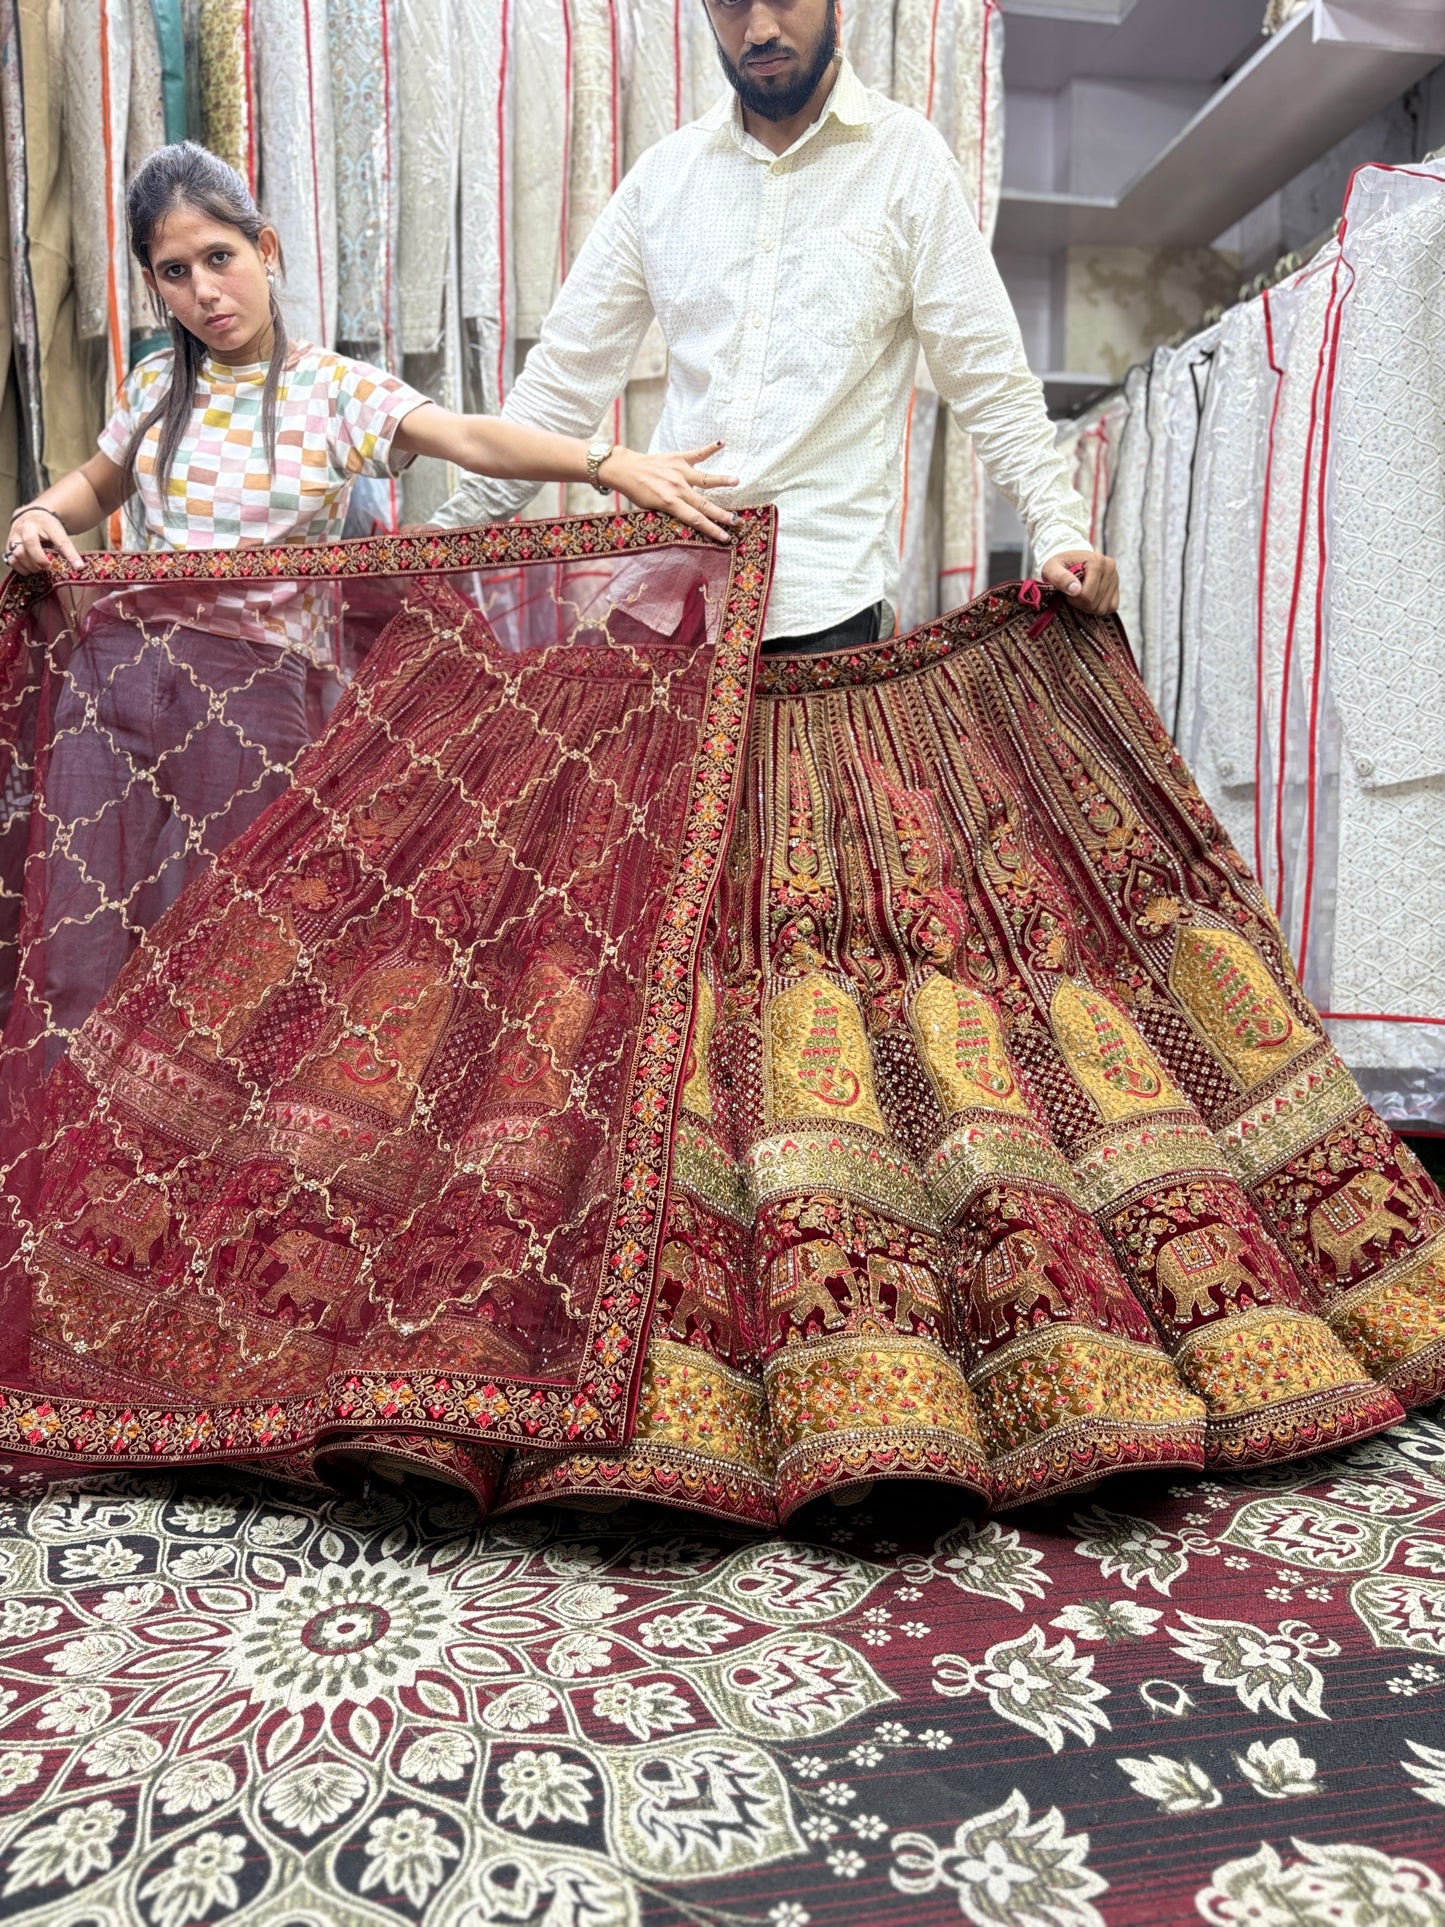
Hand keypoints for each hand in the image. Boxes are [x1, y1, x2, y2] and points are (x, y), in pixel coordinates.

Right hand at [6, 506, 81, 572]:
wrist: (31, 516)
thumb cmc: (47, 527)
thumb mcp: (59, 533)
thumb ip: (67, 548)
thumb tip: (79, 567)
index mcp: (46, 523)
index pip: (60, 539)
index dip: (70, 554)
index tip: (79, 566)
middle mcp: (27, 527)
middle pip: (30, 543)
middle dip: (40, 560)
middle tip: (48, 568)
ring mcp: (16, 535)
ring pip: (18, 553)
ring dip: (30, 566)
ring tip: (39, 569)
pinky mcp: (9, 544)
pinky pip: (11, 559)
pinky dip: (20, 568)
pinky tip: (29, 570)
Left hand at [601, 442, 739, 541]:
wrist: (625, 469)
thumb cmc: (638, 492)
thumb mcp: (651, 509)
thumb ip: (671, 513)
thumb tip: (691, 521)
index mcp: (669, 503)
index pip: (695, 519)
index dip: (711, 529)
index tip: (724, 537)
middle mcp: (677, 487)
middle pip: (704, 504)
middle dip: (721, 514)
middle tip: (737, 521)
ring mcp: (679, 471)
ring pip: (705, 478)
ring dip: (722, 480)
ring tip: (736, 481)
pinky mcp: (678, 458)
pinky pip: (697, 453)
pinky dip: (710, 448)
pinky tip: (723, 443)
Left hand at [1040, 549, 1117, 615]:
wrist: (1068, 559)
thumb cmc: (1058, 565)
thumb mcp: (1051, 568)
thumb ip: (1060, 577)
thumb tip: (1075, 590)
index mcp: (1096, 561)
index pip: (1086, 595)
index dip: (1073, 599)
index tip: (1067, 590)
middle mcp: (1110, 567)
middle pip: (1094, 603)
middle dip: (1079, 603)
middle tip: (1072, 594)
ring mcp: (1115, 577)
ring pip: (1102, 608)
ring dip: (1087, 607)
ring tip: (1080, 595)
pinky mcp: (1117, 587)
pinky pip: (1111, 607)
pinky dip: (1098, 607)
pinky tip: (1089, 598)